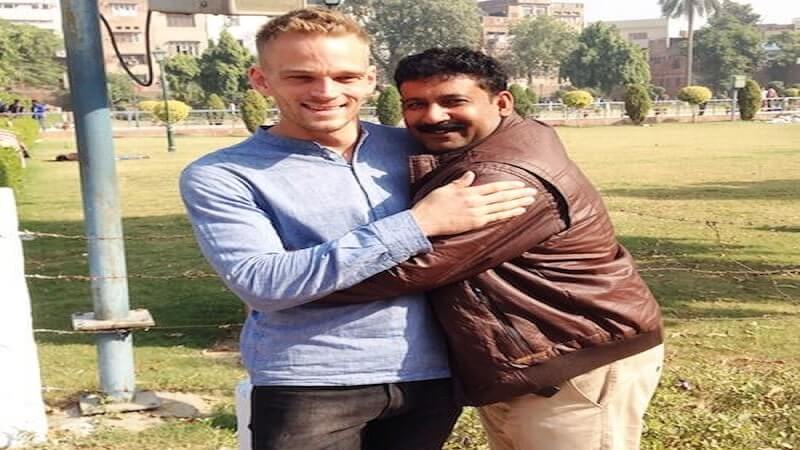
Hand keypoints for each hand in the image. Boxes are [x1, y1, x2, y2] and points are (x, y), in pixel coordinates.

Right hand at [411, 171, 535, 235]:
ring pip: (502, 207)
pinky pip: (495, 218)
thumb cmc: (432, 204)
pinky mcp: (475, 224)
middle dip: (519, 195)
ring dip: (517, 204)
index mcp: (469, 192)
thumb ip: (460, 182)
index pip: (494, 187)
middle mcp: (476, 202)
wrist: (424, 221)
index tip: (522, 185)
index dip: (509, 186)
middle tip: (533, 192)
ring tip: (530, 201)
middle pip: (502, 197)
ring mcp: (477, 214)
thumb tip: (471, 174)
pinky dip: (508, 214)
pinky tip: (518, 212)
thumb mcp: (445, 189)